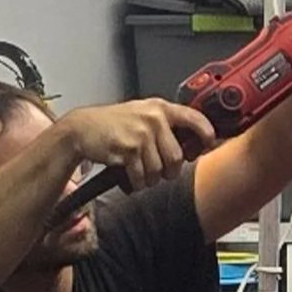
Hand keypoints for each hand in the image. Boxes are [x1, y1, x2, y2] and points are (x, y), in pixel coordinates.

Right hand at [59, 98, 214, 192]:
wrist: (83, 129)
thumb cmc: (116, 124)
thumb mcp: (144, 114)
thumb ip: (169, 126)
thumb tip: (197, 145)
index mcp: (161, 108)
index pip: (196, 119)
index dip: (207, 135)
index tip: (208, 144)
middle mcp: (154, 118)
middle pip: (177, 158)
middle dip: (169, 171)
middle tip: (160, 171)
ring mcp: (141, 134)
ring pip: (160, 171)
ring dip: (151, 179)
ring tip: (140, 171)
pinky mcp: (128, 150)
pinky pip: (143, 177)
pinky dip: (138, 183)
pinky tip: (131, 176)